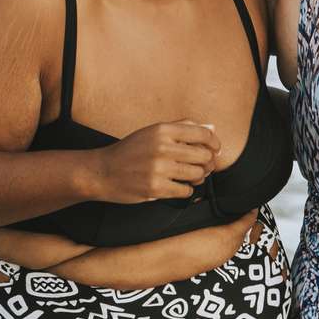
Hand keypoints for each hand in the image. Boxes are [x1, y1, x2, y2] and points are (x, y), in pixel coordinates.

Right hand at [87, 121, 221, 202]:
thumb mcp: (153, 132)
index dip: (214, 142)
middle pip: (204, 155)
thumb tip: (212, 127)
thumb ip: (183, 127)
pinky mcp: (155, 188)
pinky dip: (186, 190)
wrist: (102, 172)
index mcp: (162, 130)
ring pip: (197, 174)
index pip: (202, 133)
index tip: (216, 149)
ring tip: (191, 176)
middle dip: (207, 163)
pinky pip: (186, 191)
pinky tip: (178, 186)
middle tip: (203, 166)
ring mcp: (158, 168)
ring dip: (198, 177)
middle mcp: (162, 147)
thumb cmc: (130, 151)